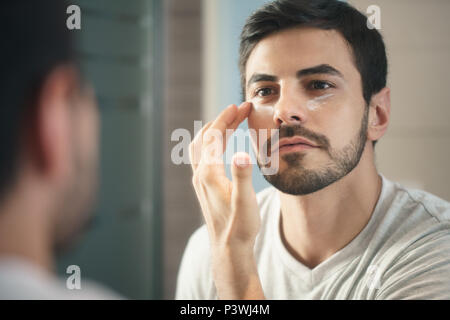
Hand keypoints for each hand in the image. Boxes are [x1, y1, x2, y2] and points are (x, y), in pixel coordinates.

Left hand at [189, 102, 264, 299]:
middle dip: (222, 120)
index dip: (228, 118)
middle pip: (205, 137)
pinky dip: (212, 142)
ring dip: (215, 130)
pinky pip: (203, 155)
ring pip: (201, 145)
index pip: (215, 136)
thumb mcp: (246, 202)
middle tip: (239, 109)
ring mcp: (200, 180)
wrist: (228, 247)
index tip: (241, 105)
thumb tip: (243, 154)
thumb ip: (243, 177)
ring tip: (232, 120)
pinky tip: (222, 144)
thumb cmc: (239, 227)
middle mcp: (200, 174)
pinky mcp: (203, 186)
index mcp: (209, 174)